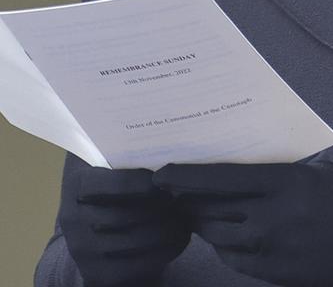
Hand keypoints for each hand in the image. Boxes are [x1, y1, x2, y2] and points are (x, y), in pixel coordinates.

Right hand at [59, 161, 190, 285]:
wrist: (91, 227)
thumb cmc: (110, 181)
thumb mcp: (109, 161)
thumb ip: (128, 150)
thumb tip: (167, 133)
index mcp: (76, 180)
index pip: (107, 184)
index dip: (138, 182)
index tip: (163, 179)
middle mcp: (72, 216)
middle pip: (123, 215)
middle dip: (160, 208)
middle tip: (185, 199)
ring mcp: (82, 248)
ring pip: (134, 240)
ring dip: (168, 229)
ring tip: (188, 218)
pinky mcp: (95, 272)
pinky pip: (137, 265)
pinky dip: (165, 252)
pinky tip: (180, 238)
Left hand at [152, 158, 332, 286]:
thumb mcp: (314, 170)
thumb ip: (279, 163)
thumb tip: (236, 149)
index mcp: (281, 183)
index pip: (220, 178)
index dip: (186, 175)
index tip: (162, 172)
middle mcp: (269, 216)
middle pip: (209, 207)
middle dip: (187, 199)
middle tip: (173, 190)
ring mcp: (267, 248)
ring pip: (214, 233)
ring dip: (201, 221)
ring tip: (195, 209)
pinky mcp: (268, 272)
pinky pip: (229, 256)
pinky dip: (220, 242)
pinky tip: (223, 231)